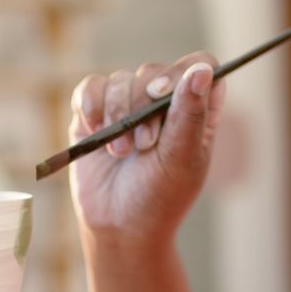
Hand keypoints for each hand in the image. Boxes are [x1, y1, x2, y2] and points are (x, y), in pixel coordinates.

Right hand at [69, 52, 227, 245]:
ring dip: (116, 114)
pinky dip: (90, 104)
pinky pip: (89, 88)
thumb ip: (190, 114)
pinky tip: (94, 129)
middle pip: (154, 70)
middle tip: (144, 145)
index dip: (184, 73)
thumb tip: (201, 70)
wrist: (119, 226)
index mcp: (196, 110)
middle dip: (143, 106)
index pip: (201, 65)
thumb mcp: (182, 159)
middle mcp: (162, 102)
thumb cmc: (160, 198)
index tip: (164, 96)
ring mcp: (127, 106)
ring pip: (120, 79)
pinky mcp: (95, 114)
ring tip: (120, 153)